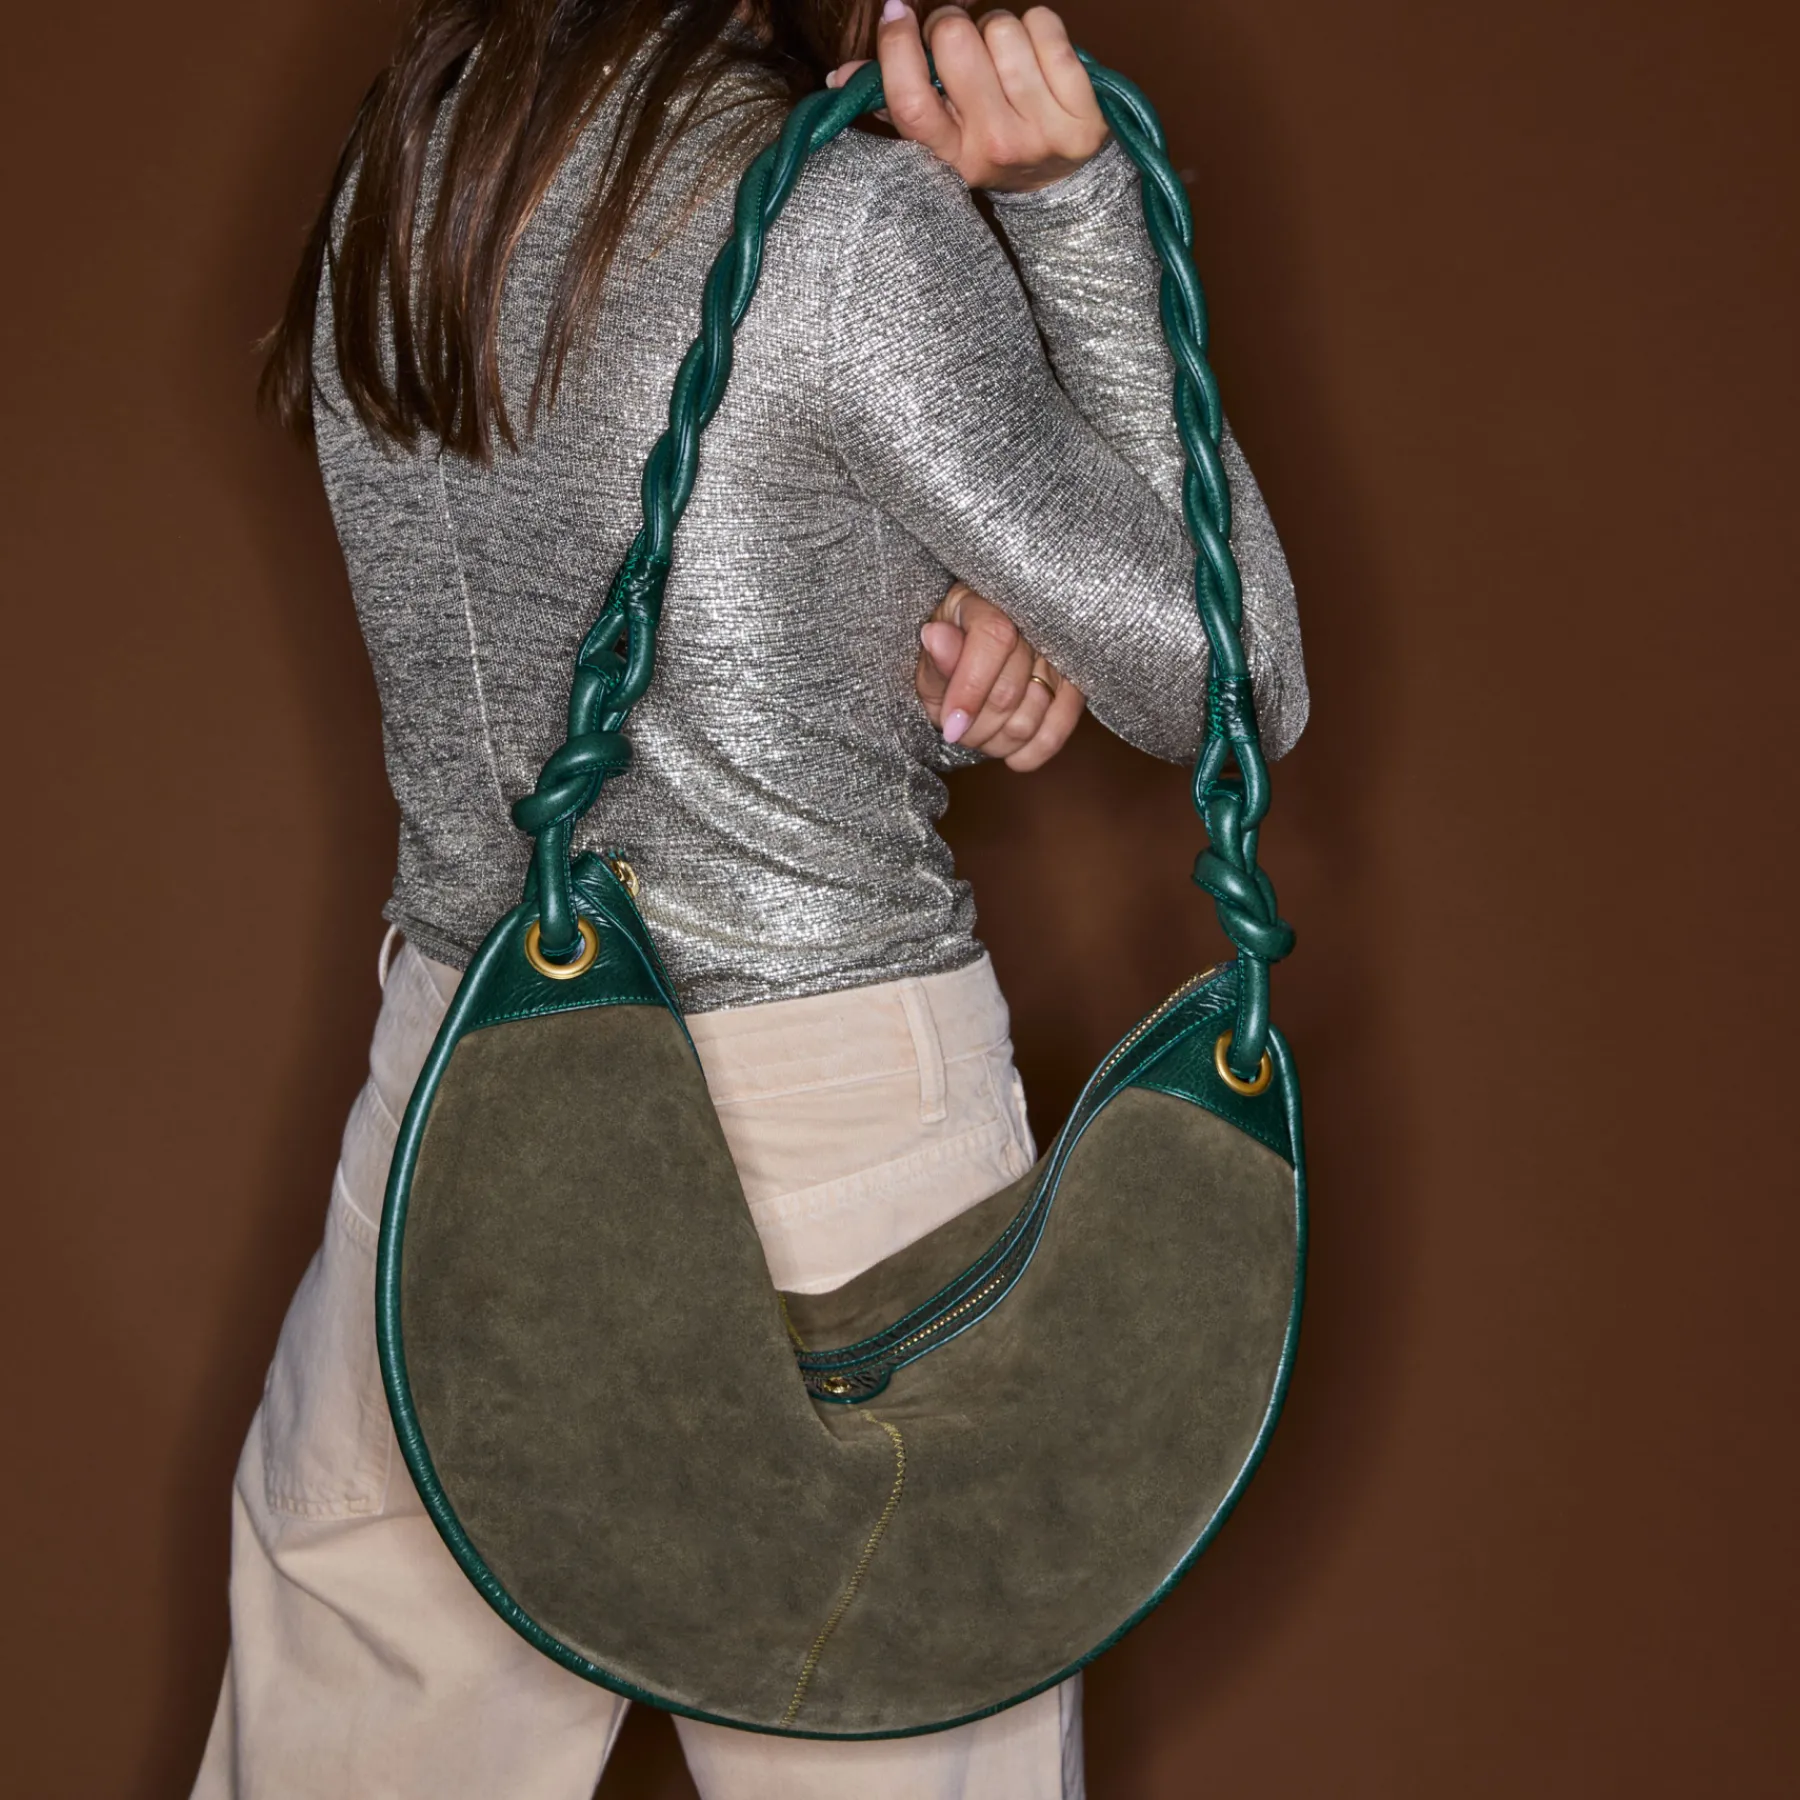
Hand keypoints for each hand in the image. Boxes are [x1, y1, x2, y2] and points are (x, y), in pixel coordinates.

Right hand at [827, 4, 1107, 192]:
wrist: (1058, 184)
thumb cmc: (988, 143)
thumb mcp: (941, 136)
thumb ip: (893, 101)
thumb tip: (839, 77)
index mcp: (949, 154)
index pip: (910, 98)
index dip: (897, 45)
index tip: (896, 16)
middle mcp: (993, 146)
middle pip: (953, 41)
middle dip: (951, 25)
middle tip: (960, 43)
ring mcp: (1040, 129)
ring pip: (1001, 27)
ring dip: (998, 28)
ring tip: (1003, 58)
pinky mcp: (1080, 109)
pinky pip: (1044, 25)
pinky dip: (1037, 28)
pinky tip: (1036, 57)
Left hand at [915, 583, 1084, 769]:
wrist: (973, 662)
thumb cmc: (947, 660)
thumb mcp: (927, 659)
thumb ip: (935, 657)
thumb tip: (936, 637)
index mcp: (989, 602)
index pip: (994, 638)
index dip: (970, 688)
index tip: (951, 726)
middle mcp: (1033, 621)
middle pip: (1009, 690)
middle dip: (976, 727)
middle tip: (958, 734)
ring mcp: (1060, 654)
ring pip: (1032, 716)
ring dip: (998, 742)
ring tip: (980, 737)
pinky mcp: (1077, 684)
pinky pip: (1061, 726)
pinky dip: (1032, 752)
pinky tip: (1012, 755)